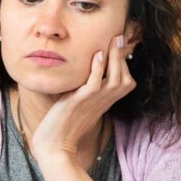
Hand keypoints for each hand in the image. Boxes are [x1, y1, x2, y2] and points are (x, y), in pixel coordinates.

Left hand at [30, 33, 134, 165]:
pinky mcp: (81, 100)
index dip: (124, 63)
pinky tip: (97, 54)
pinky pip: (95, 82)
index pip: (126, 80)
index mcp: (106, 101)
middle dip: (122, 55)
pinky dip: (98, 68)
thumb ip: (86, 90)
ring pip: (114, 77)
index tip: (120, 45)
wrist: (55, 144)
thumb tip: (84, 73)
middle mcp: (104, 101)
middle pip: (124, 76)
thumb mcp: (79, 103)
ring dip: (114, 57)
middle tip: (118, 36)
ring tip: (112, 40)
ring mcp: (94, 101)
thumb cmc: (64, 124)